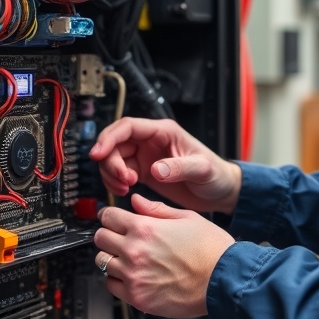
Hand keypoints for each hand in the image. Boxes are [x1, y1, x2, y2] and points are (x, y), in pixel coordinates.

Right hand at [90, 117, 242, 214]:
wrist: (220, 192)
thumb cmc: (216, 174)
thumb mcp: (202, 169)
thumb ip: (180, 168)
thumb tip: (156, 169)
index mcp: (164, 132)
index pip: (128, 127)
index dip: (109, 138)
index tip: (98, 154)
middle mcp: (151, 141)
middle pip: (116, 143)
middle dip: (110, 162)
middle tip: (121, 181)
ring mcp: (146, 156)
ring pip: (114, 158)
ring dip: (111, 174)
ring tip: (125, 189)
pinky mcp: (143, 172)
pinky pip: (119, 173)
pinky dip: (115, 183)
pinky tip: (125, 192)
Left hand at [94, 194, 234, 317]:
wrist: (224, 280)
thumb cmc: (211, 249)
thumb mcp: (187, 217)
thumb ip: (156, 209)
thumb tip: (136, 201)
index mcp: (145, 228)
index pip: (108, 216)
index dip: (110, 214)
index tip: (112, 218)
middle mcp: (135, 251)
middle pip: (99, 238)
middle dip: (108, 234)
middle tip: (120, 236)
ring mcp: (134, 276)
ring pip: (102, 262)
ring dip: (112, 257)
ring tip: (128, 257)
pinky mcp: (137, 298)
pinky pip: (110, 285)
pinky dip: (116, 279)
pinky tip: (132, 274)